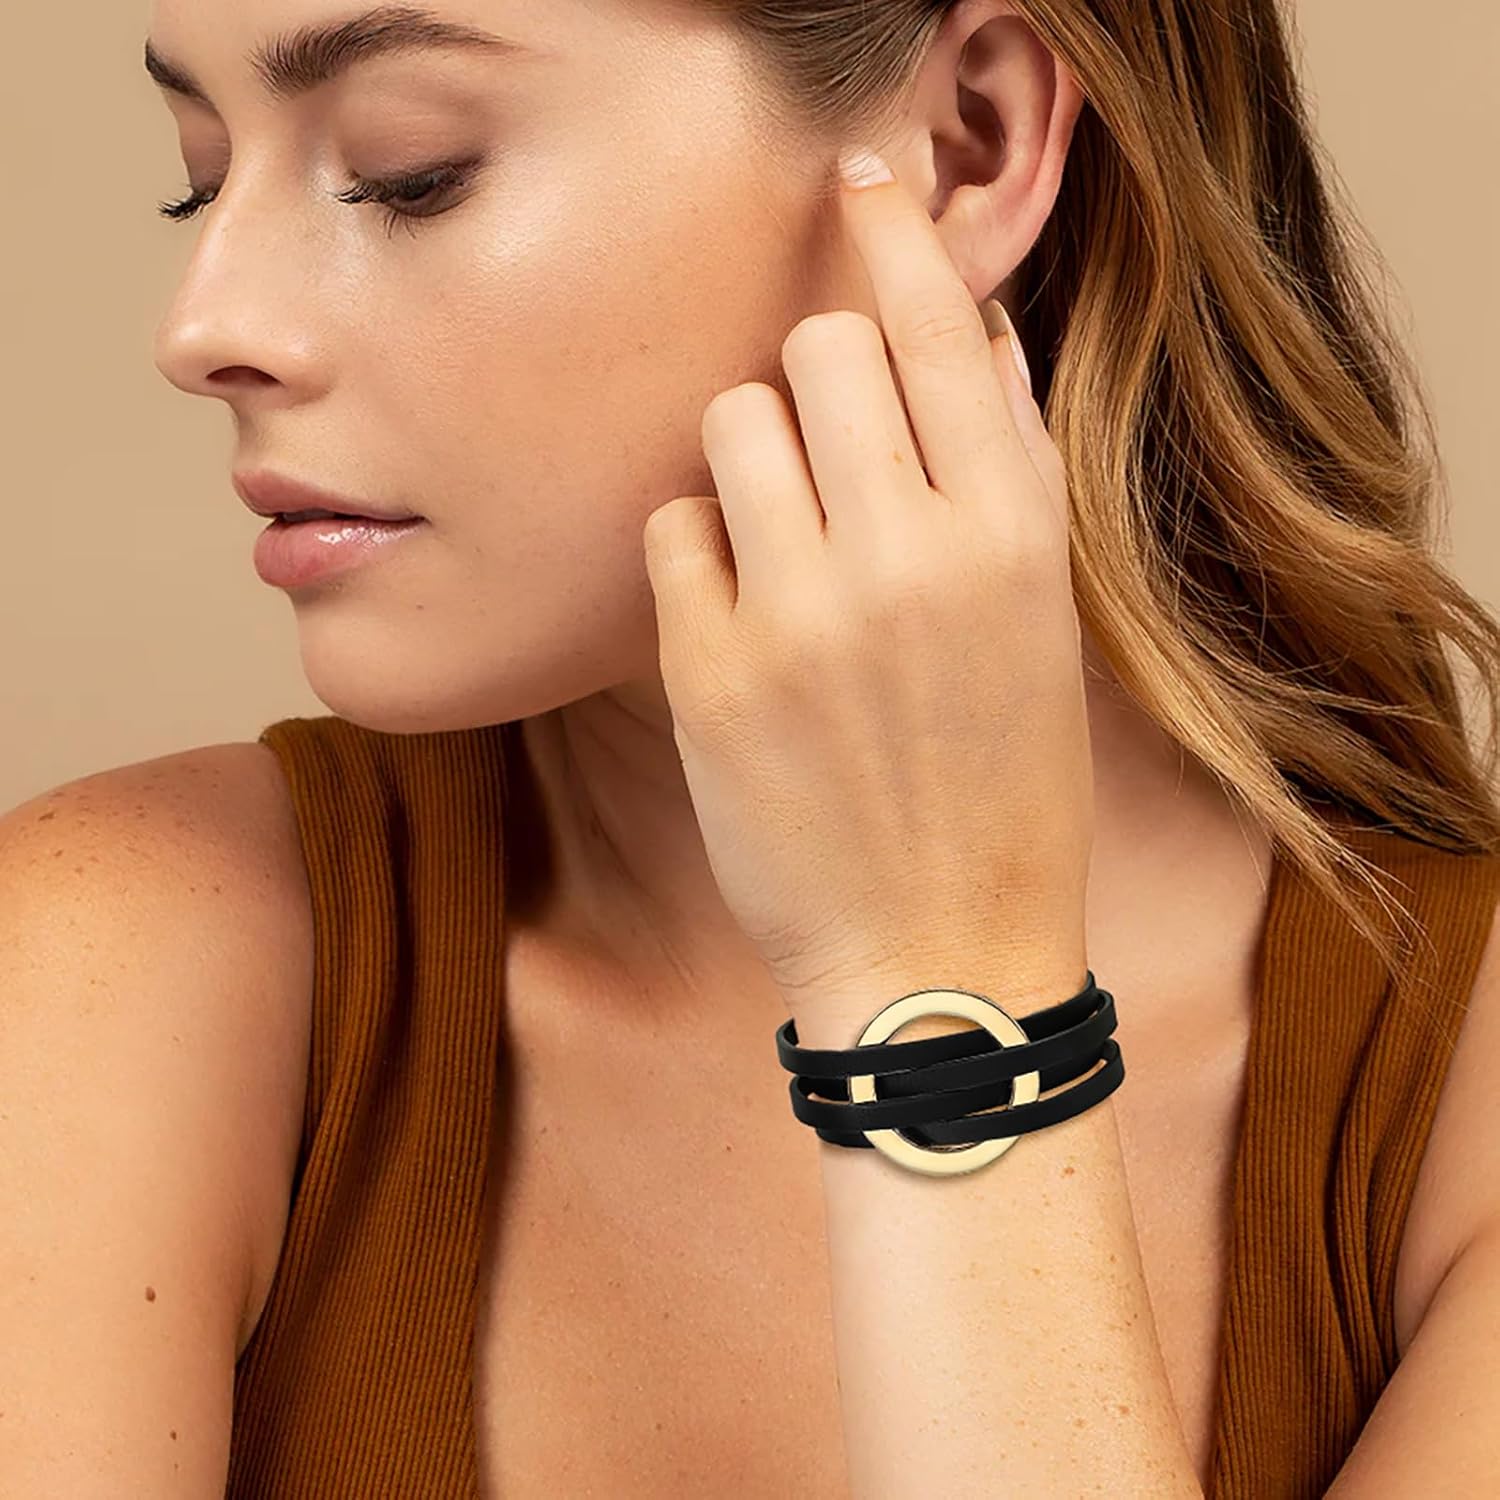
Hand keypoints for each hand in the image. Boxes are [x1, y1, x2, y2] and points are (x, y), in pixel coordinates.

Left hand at [641, 151, 1093, 1020]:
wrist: (936, 956)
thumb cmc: (1003, 791)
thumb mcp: (1044, 630)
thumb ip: (1003, 478)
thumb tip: (963, 340)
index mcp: (1013, 538)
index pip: (939, 326)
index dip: (893, 231)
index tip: (859, 178)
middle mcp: (908, 555)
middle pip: (820, 346)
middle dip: (821, 374)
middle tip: (835, 447)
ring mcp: (799, 611)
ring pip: (732, 416)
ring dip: (752, 451)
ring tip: (784, 533)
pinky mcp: (707, 668)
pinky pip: (672, 522)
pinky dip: (700, 545)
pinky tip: (741, 612)